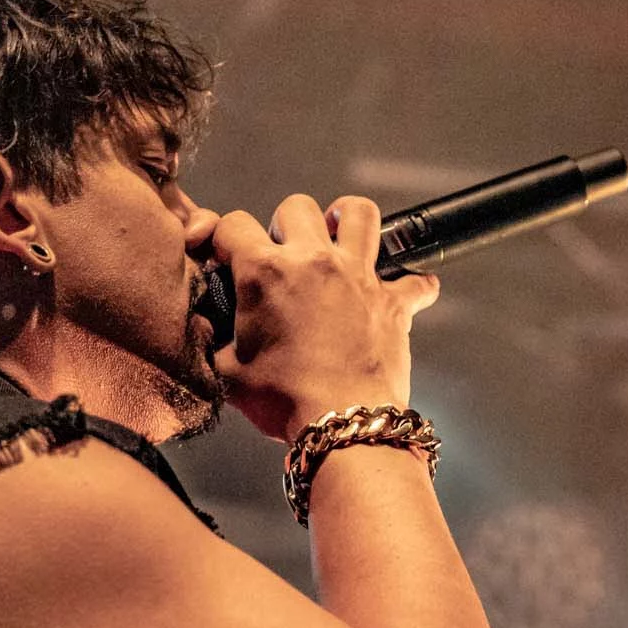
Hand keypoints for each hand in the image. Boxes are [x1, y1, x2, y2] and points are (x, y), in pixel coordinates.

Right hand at [210, 194, 438, 443]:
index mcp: (265, 274)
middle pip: (297, 206)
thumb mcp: (229, 372)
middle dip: (286, 225)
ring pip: (360, 213)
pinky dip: (411, 284)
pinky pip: (415, 280)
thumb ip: (217, 341)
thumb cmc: (285, 400)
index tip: (228, 254)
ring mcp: (357, 275)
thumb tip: (212, 333)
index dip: (225, 237)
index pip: (234, 224)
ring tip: (340, 237)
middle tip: (285, 253)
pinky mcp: (392, 301)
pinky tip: (401, 293)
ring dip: (348, 220)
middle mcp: (312, 261)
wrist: (341, 421)